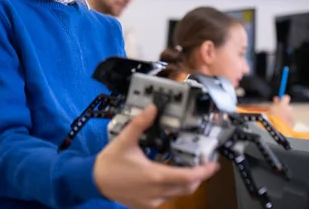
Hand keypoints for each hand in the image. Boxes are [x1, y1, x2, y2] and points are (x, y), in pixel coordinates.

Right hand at [93, 105, 219, 208]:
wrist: (95, 181)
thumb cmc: (111, 161)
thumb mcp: (125, 139)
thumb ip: (140, 123)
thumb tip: (152, 108)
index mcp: (155, 175)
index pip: (188, 176)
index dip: (204, 171)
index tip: (214, 164)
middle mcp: (157, 191)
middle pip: (188, 187)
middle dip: (199, 176)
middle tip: (203, 162)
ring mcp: (152, 200)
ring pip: (178, 193)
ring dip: (186, 181)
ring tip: (187, 166)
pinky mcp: (147, 204)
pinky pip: (167, 197)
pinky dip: (173, 187)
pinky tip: (168, 174)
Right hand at [270, 95, 294, 126]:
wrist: (277, 129)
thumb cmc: (272, 118)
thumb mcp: (271, 109)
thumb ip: (275, 103)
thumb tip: (276, 98)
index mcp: (283, 105)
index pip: (286, 97)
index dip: (283, 99)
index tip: (280, 100)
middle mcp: (289, 109)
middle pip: (288, 106)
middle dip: (284, 108)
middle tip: (279, 111)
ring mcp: (292, 116)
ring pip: (289, 114)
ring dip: (286, 115)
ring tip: (280, 119)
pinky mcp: (293, 122)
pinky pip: (290, 120)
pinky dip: (287, 121)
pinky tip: (283, 123)